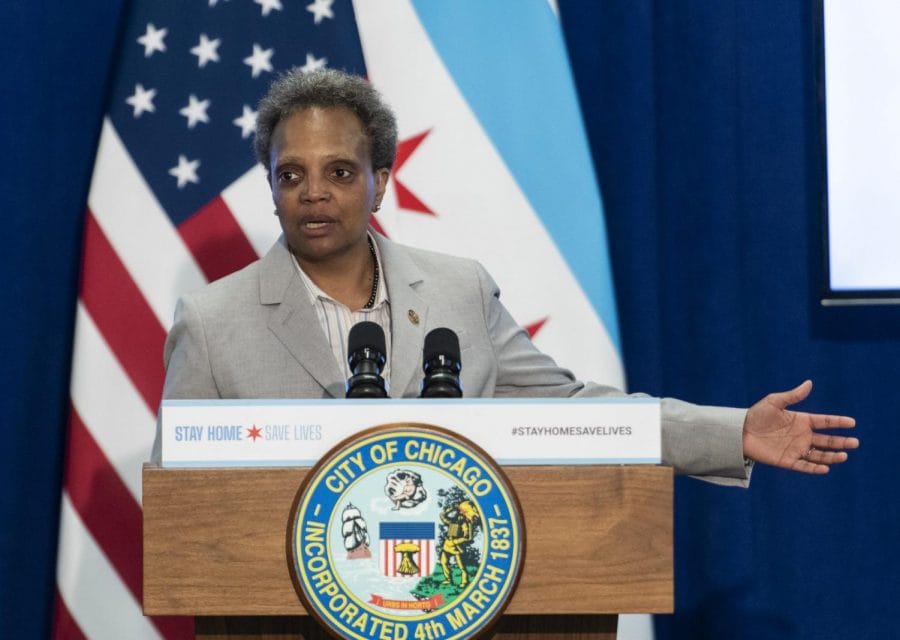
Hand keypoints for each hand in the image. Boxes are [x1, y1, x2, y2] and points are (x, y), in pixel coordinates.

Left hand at [742, 380, 857, 473]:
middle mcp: (802, 436)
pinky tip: (826, 468)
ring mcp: (796, 449)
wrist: (739, 432)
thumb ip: (793, 396)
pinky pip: (804, 466)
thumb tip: (809, 383)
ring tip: (844, 455)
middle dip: (841, 442)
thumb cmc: (756, 415)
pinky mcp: (787, 461)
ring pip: (819, 455)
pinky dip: (815, 468)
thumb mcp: (774, 402)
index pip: (824, 422)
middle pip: (827, 441)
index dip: (838, 422)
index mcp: (801, 421)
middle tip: (855, 442)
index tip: (852, 422)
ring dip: (832, 456)